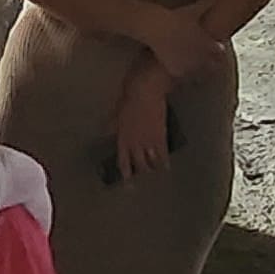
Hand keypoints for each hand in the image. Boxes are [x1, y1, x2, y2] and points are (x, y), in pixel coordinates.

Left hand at [110, 61, 174, 179]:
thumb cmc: (128, 97)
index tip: (127, 183)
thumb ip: (113, 123)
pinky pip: (162, 153)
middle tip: (142, 180)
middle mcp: (134, 143)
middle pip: (138, 164)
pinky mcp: (160, 136)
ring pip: (150, 162)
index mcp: (122, 138)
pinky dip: (164, 161)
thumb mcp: (117, 111)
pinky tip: (167, 167)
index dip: (125, 173)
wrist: (144, 90)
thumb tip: (107, 130)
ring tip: (154, 174)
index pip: (123, 160)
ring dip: (152, 169)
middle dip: (140, 173)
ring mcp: (148, 141)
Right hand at [136, 6, 220, 80]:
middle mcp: (201, 56)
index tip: (212, 48)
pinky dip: (181, 72)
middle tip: (199, 56)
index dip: (216, 51)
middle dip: (209, 62)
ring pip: (198, 73)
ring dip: (195, 68)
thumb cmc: (175, 17)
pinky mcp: (176, 71)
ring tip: (187, 62)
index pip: (220, 52)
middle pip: (212, 65)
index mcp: (207, 43)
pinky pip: (183, 76)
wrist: (157, 27)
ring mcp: (189, 65)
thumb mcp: (193, 10)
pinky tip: (176, 65)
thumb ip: (206, 4)